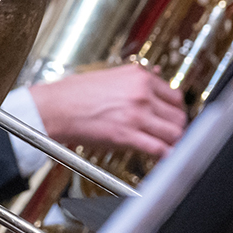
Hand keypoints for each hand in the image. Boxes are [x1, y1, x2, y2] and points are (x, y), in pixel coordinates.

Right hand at [29, 64, 184, 158]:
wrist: (54, 107)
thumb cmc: (73, 93)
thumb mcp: (110, 76)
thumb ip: (135, 81)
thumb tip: (155, 80)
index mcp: (138, 76)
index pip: (176, 96)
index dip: (176, 110)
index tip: (172, 117)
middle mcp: (141, 93)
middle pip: (178, 115)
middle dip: (176, 127)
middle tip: (169, 134)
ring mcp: (136, 114)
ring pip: (174, 133)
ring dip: (173, 142)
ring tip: (165, 146)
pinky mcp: (127, 135)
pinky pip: (159, 149)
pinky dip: (165, 156)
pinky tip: (162, 157)